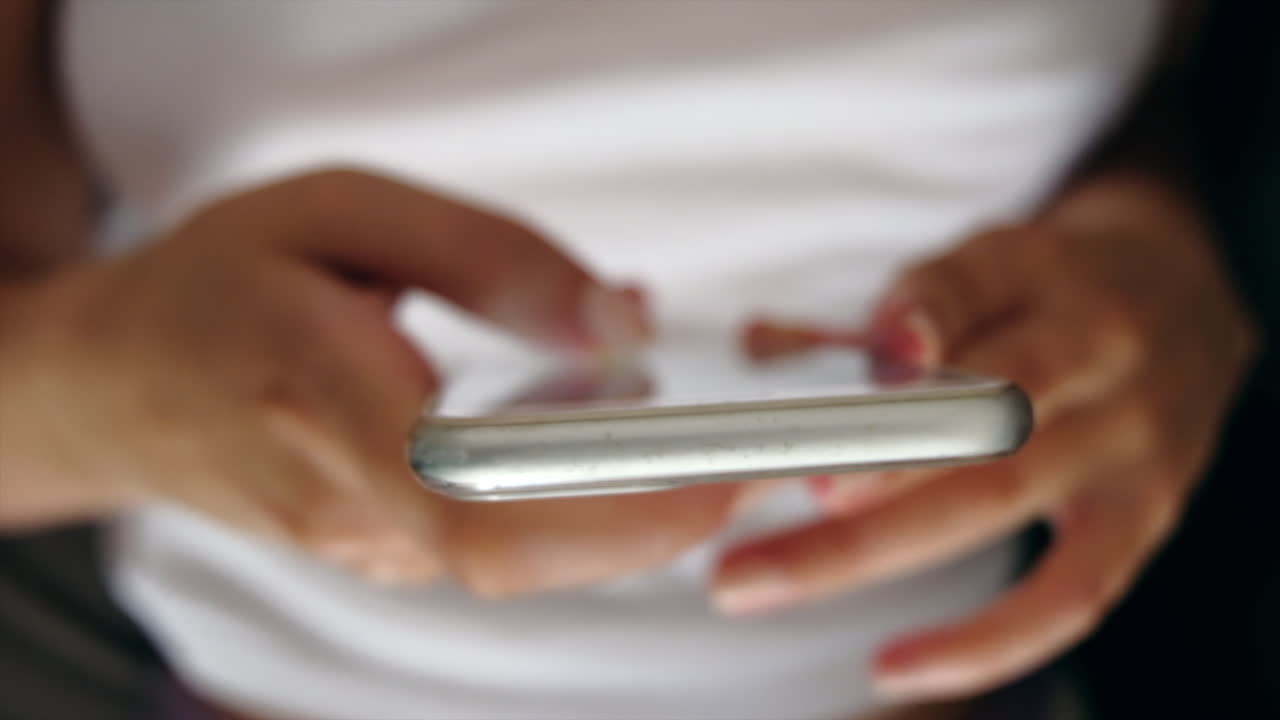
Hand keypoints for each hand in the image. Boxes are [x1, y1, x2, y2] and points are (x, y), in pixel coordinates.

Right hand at [1, 169, 734, 593]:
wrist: (110, 384)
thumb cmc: (218, 282)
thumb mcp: (339, 211)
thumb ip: (485, 259)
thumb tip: (618, 323)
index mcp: (325, 402)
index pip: (481, 505)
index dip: (613, 510)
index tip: (717, 472)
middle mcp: (343, 501)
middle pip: (522, 552)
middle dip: (655, 517)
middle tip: (749, 454)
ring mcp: (358, 544)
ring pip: (519, 553)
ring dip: (621, 504)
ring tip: (684, 433)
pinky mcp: (377, 550)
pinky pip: (493, 538)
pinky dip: (568, 499)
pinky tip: (589, 433)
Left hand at [711, 173, 1257, 699]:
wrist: (1186, 299)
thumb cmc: (1045, 289)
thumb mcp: (978, 264)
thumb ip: (883, 311)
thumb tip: (763, 354)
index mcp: (1039, 268)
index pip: (962, 290)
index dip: (897, 330)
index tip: (799, 365)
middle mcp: (1095, 348)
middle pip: (968, 408)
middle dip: (851, 455)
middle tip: (742, 491)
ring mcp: (1126, 439)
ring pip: (991, 497)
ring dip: (865, 545)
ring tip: (760, 577)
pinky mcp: (1142, 516)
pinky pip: (1069, 596)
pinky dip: (983, 641)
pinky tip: (895, 666)